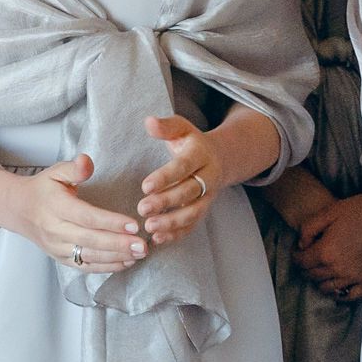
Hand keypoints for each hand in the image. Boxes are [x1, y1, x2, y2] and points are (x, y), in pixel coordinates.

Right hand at [0, 153, 146, 275]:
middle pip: (91, 240)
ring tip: (139, 254)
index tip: (134, 224)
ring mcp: (57, 247)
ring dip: (116, 257)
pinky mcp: (61, 259)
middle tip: (143, 245)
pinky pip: (85, 266)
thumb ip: (74, 168)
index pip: (87, 217)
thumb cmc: (43, 189)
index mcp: (56, 206)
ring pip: (89, 257)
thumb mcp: (56, 172)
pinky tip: (126, 262)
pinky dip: (106, 267)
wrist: (19, 210)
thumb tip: (87, 162)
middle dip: (119, 244)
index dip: (111, 222)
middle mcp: (55, 230)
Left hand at [135, 115, 228, 249]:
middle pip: (189, 192)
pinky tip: (158, 239)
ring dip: (172, 223)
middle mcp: (208, 177)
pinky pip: (192, 226)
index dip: (165, 177)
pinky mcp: (203, 210)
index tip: (145, 186)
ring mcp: (208, 197)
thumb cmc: (191, 142)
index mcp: (201, 154)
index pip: (183, 167)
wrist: (219, 159)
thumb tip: (149, 122)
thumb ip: (166, 126)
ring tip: (149, 227)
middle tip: (142, 208)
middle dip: (166, 202)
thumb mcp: (182, 128)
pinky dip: (177, 234)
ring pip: (193, 213)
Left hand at [293, 190, 361, 300]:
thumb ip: (309, 228)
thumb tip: (301, 245)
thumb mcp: (330, 212)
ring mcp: (354, 278)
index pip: (301, 262)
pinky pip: (350, 295)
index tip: (298, 253)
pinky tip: (339, 287)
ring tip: (322, 271)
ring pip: (328, 288)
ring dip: (321, 280)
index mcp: (326, 252)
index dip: (296, 257)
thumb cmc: (361, 211)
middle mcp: (338, 269)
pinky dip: (341, 293)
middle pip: (313, 276)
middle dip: (307, 268)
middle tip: (308, 261)